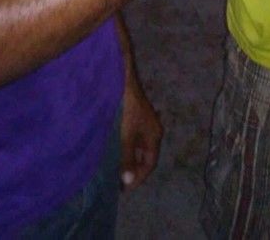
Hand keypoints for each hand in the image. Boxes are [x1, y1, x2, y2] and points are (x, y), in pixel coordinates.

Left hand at [120, 74, 162, 189]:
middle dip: (133, 169)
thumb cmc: (127, 108)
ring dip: (128, 159)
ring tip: (114, 169)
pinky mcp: (136, 117)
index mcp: (154, 135)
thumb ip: (127, 158)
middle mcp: (152, 130)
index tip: (123, 188)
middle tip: (118, 181)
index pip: (150, 163)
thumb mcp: (126, 135)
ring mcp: (144, 123)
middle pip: (145, 156)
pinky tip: (114, 150)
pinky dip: (125, 148)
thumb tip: (127, 180)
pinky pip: (133, 139)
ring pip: (138, 147)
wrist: (123, 80)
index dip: (138, 177)